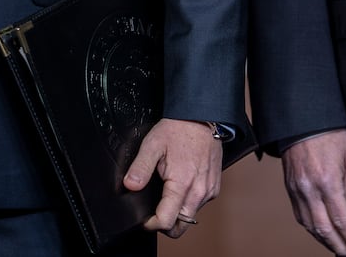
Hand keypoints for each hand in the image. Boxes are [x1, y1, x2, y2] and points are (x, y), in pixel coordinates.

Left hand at [124, 118, 221, 237]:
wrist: (202, 118)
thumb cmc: (178, 130)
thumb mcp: (153, 144)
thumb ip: (140, 167)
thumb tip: (130, 186)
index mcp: (182, 184)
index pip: (166, 221)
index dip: (151, 224)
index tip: (144, 219)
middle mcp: (199, 192)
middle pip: (180, 227)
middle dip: (165, 224)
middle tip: (154, 212)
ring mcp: (209, 191)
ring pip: (190, 217)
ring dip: (177, 213)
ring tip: (167, 195)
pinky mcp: (215, 188)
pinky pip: (199, 205)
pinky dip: (188, 203)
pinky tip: (181, 187)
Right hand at [282, 129, 345, 254]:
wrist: (304, 120)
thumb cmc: (331, 135)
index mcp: (328, 181)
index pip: (342, 220)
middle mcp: (310, 189)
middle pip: (325, 230)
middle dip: (341, 247)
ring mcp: (298, 190)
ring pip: (311, 227)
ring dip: (326, 242)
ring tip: (340, 249)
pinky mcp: (291, 189)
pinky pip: (300, 217)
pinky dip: (313, 230)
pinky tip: (323, 234)